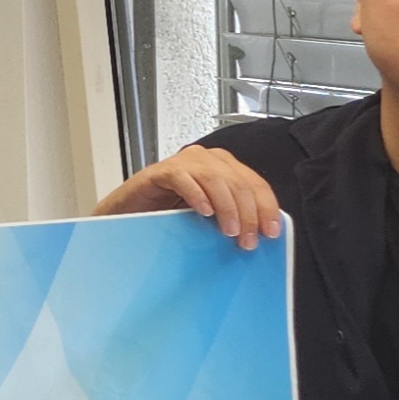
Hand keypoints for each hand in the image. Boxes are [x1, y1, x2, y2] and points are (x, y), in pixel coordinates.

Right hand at [94, 147, 283, 248]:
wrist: (128, 216)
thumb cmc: (167, 217)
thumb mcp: (210, 217)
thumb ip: (232, 216)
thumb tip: (261, 233)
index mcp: (224, 168)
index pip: (255, 184)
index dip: (266, 207)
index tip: (270, 231)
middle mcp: (206, 160)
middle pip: (239, 182)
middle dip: (248, 214)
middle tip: (247, 240)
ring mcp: (183, 163)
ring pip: (216, 179)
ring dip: (227, 207)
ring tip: (228, 231)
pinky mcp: (160, 171)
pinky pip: (183, 178)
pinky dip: (196, 195)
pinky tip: (203, 212)